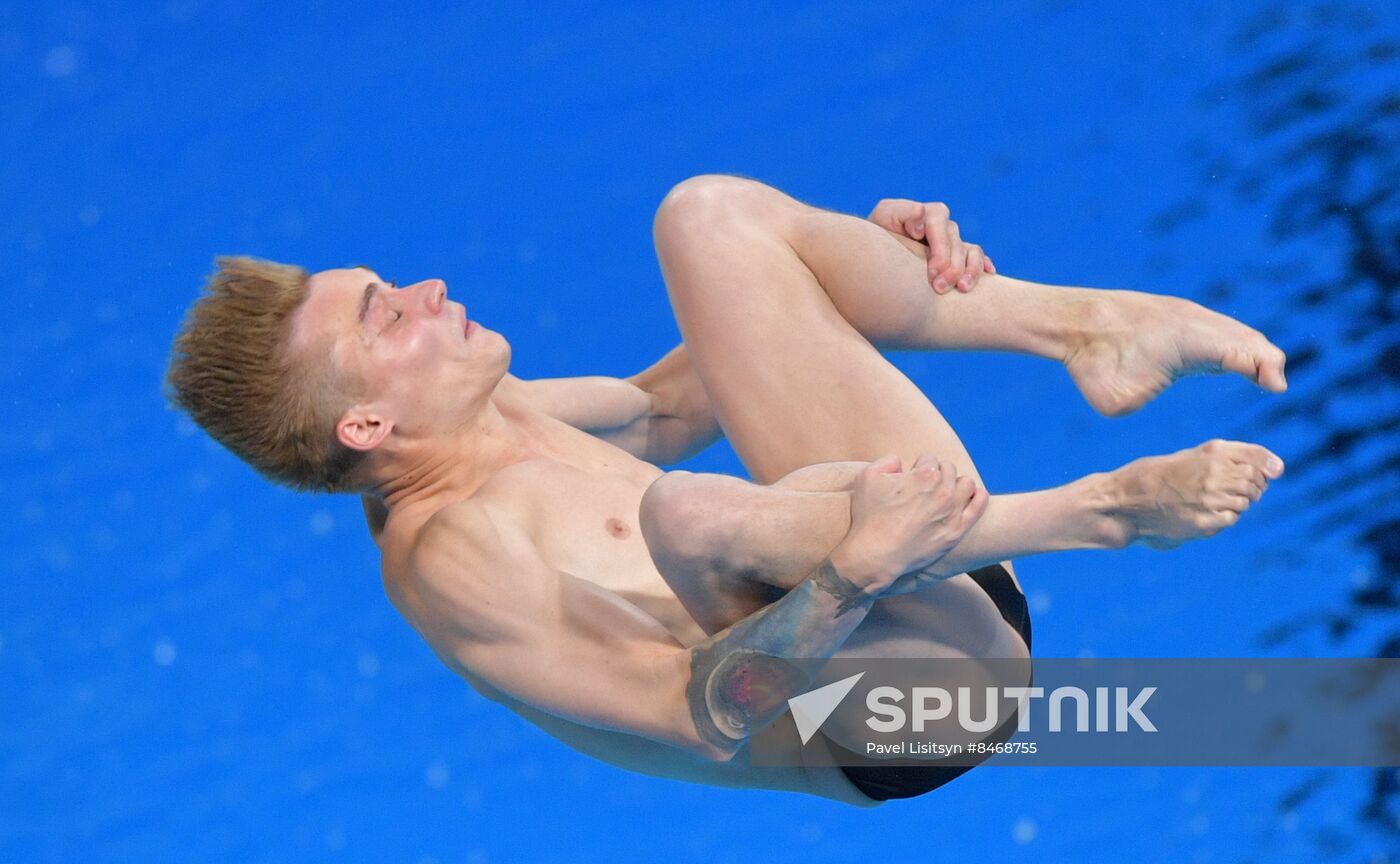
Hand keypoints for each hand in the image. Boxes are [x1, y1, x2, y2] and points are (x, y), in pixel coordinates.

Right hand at [832, 454, 987, 595]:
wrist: (875, 555)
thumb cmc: (869, 517)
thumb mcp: (867, 477)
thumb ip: (887, 461)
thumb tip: (901, 462)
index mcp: (924, 475)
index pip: (929, 459)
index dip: (917, 468)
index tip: (910, 479)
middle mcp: (943, 491)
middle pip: (948, 470)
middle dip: (936, 474)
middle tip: (923, 488)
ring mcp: (952, 512)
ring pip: (966, 484)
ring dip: (955, 484)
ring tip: (943, 493)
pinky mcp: (957, 531)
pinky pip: (979, 506)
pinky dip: (978, 496)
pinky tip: (972, 495)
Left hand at [867, 198, 995, 293]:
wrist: (871, 259)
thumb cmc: (874, 238)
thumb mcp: (882, 219)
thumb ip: (901, 213)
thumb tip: (920, 219)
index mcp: (926, 214)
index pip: (939, 221)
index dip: (940, 246)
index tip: (932, 271)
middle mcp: (942, 227)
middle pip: (956, 241)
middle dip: (951, 265)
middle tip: (939, 288)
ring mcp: (951, 243)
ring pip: (971, 251)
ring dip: (970, 270)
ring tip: (962, 289)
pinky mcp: (957, 259)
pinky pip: (977, 259)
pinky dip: (983, 267)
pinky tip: (989, 275)